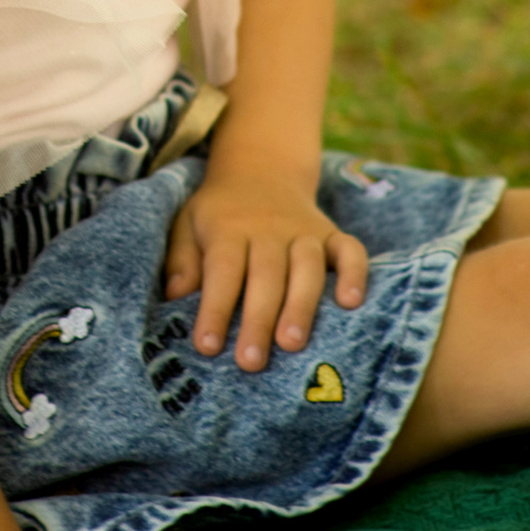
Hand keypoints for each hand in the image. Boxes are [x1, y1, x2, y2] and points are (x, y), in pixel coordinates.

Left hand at [164, 172, 369, 370]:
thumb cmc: (219, 214)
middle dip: (258, 319)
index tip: (207, 346)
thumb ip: (182, 260)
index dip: (215, 308)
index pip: (223, 270)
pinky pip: (350, 250)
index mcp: (229, 229)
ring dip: (301, 305)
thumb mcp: (187, 224)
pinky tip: (351, 303)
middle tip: (251, 361)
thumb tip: (175, 296)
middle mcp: (269, 229)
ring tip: (292, 345)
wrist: (261, 169)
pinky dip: (354, 273)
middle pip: (266, 275)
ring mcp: (304, 231)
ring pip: (307, 267)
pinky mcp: (332, 234)